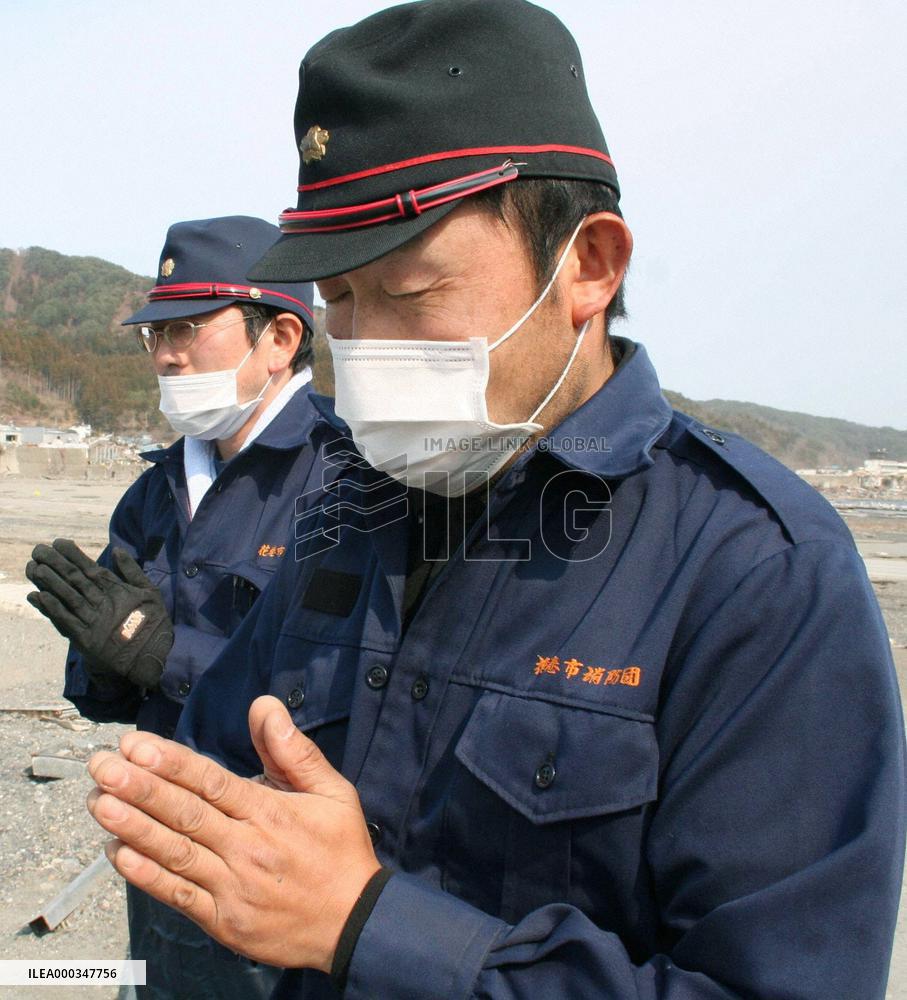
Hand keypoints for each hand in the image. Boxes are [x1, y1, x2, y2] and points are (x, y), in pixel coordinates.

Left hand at [25, 539, 172, 688]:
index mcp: (118, 590)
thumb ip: (133, 571)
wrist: (153, 657)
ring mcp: (93, 620)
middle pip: (76, 579)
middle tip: (39, 550)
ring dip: (50, 582)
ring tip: (35, 567)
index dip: (74, 555)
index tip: (59, 543)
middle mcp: (103, 602)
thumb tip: (117, 550)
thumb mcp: (150, 592)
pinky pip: (66, 620)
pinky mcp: (86, 639)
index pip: (92, 568)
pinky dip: (53, 608)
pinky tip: (39, 596)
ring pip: (68, 596)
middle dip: (56, 563)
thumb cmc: (154, 623)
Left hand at [86, 696, 380, 971]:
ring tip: (98, 801)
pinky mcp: (223, 920)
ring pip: (174, 852)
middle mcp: (247, 847)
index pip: (211, 782)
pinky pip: (177, 895)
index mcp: (271, 813)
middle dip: (138, 786)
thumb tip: (264, 706)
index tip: (136, 745)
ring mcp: (232, 887)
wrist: (355, 923)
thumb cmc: (341, 850)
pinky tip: (117, 853)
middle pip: (184, 813)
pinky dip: (145, 875)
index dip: (170, 763)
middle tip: (101, 765)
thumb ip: (294, 749)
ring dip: (132, 826)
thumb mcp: (333, 792)